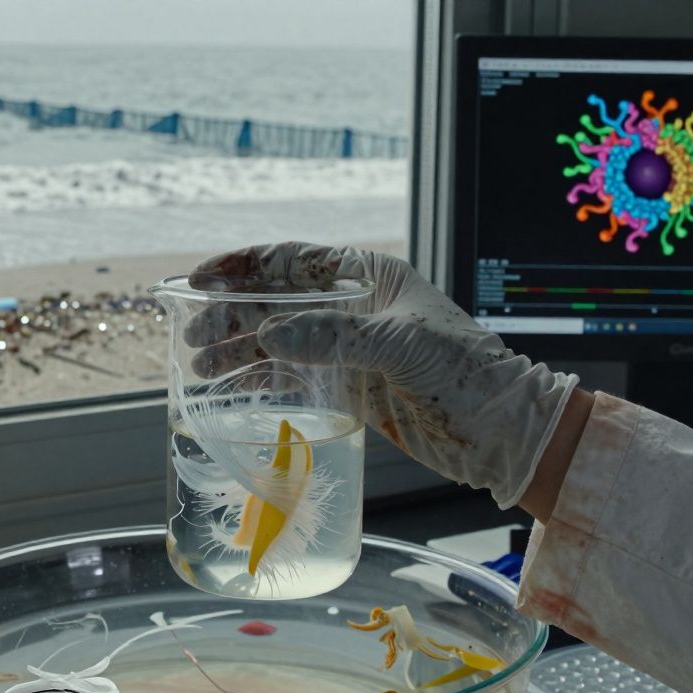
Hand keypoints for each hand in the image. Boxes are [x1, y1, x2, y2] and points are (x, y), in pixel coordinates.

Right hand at [188, 242, 578, 507]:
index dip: (241, 267)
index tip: (198, 280)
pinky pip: (293, 377)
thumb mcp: (400, 346)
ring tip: (199, 370)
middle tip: (191, 337)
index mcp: (368, 277)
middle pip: (275, 302)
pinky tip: (230, 393)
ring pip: (278, 343)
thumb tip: (269, 335)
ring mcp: (348, 348)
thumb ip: (334, 338)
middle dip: (231, 316)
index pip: (291, 260)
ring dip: (238, 353)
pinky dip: (260, 383)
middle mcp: (352, 307)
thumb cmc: (466, 374)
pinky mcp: (349, 386)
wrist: (501, 432)